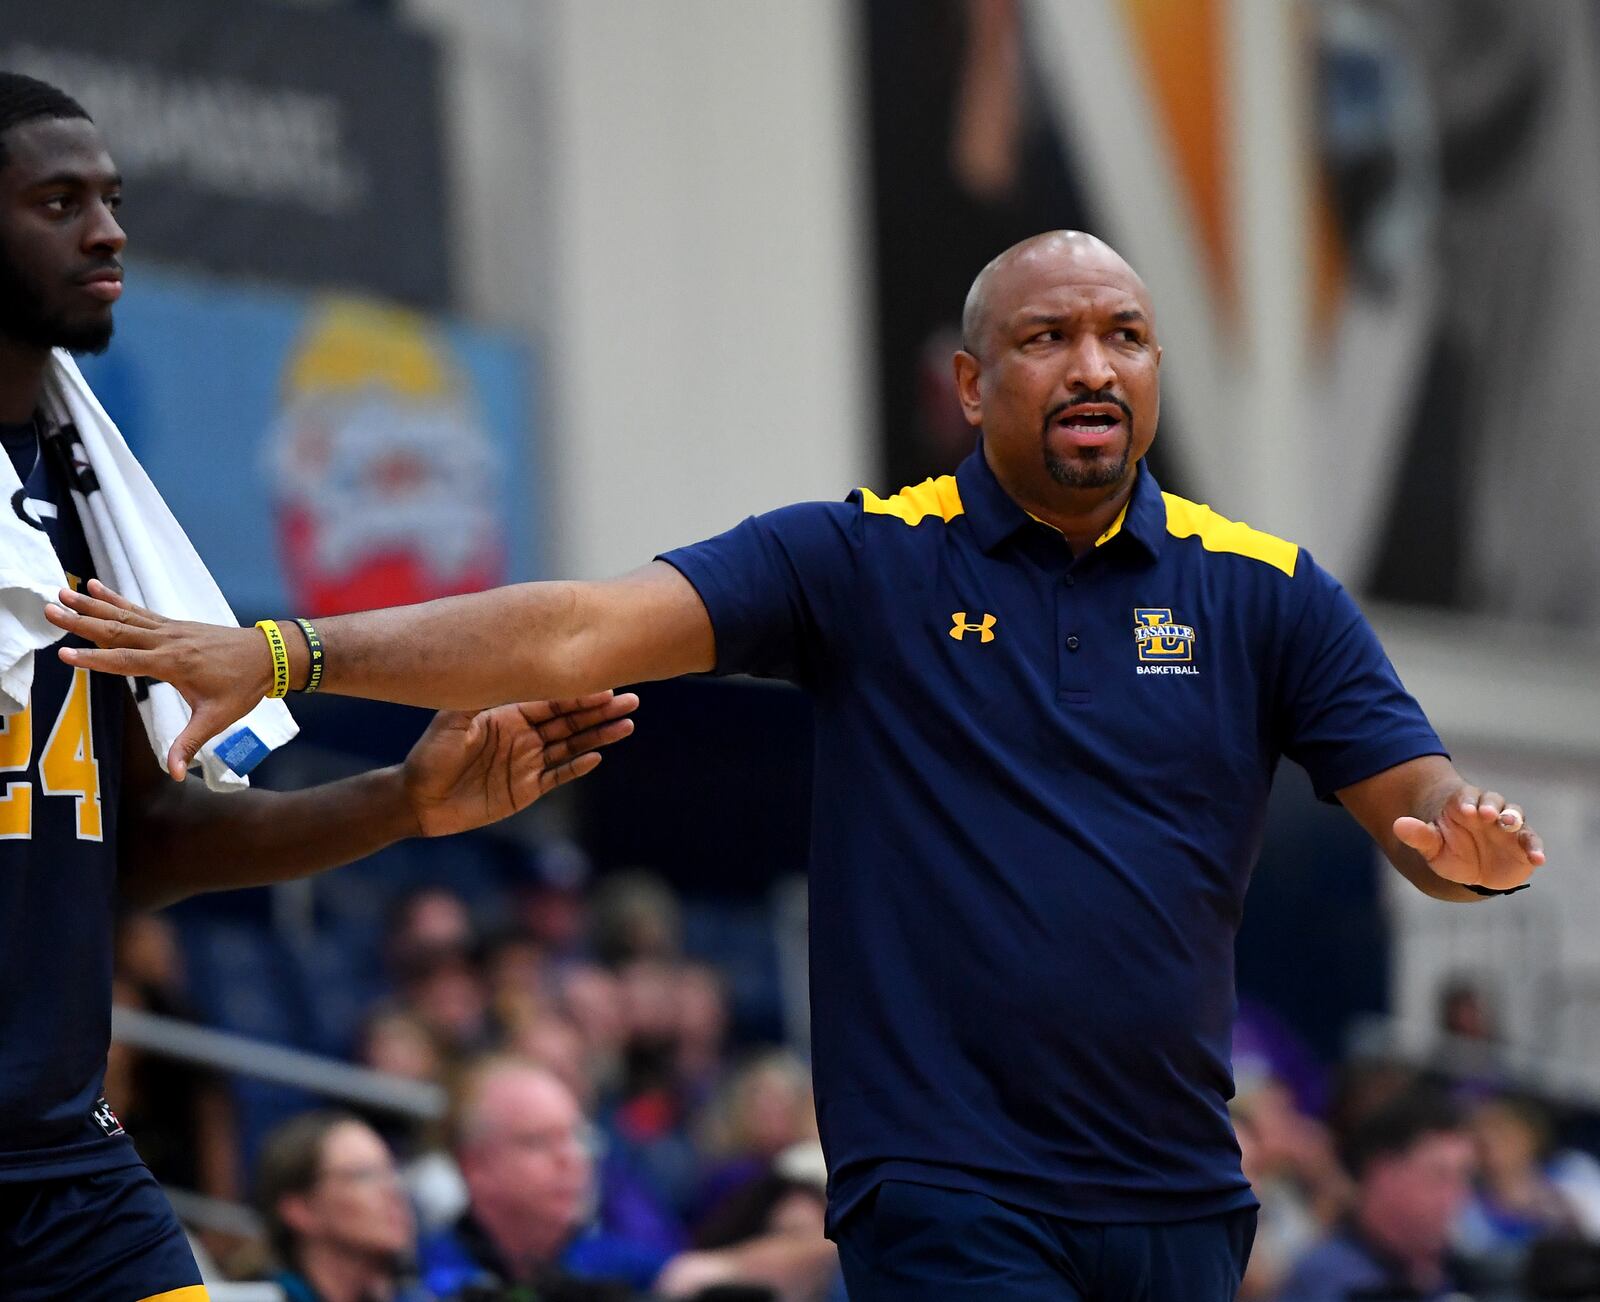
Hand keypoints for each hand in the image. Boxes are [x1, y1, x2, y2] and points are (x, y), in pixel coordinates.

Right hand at [46, 580, 275, 779]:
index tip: (64, 654)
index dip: (93, 660)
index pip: (124, 660)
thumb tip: (174, 773)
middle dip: (81, 621)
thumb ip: (190, 743)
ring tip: (62, 591)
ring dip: (91, 604)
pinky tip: (94, 586)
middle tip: (50, 608)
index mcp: (173, 663)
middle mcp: (167, 641)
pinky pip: (138, 610)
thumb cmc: (243, 687)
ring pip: (124, 615)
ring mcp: (170, 629)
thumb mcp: (217, 718)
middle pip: (116, 630)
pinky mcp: (173, 625)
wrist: (268, 655)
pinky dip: (115, 598)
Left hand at [401, 692, 636, 837]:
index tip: (603, 684)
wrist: (418, 800)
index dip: (577, 694)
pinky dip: (577, 766)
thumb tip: (501, 666)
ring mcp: (527, 762)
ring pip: (571, 745)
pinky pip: (558, 775)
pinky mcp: (526, 789)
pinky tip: (597, 757)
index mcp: (508, 714)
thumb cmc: (429, 755)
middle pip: (570, 720)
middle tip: (630, 700)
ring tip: (627, 725)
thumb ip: (478, 695)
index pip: (551, 700)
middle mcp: (523, 735)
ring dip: (599, 736)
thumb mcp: (450, 719)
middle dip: (600, 710)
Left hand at [1394, 785, 1545, 891]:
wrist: (1471, 871)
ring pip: (1515, 815)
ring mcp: (1508, 826)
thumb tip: (1397, 825)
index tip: (1465, 811)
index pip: (1466, 797)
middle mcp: (1489, 812)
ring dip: (1513, 819)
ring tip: (1509, 826)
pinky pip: (1532, 841)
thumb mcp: (1431, 846)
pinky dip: (1535, 848)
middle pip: (1494, 800)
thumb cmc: (1449, 851)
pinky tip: (1537, 859)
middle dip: (1491, 805)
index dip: (1466, 801)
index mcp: (1464, 806)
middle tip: (1486, 814)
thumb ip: (1419, 835)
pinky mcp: (1524, 843)